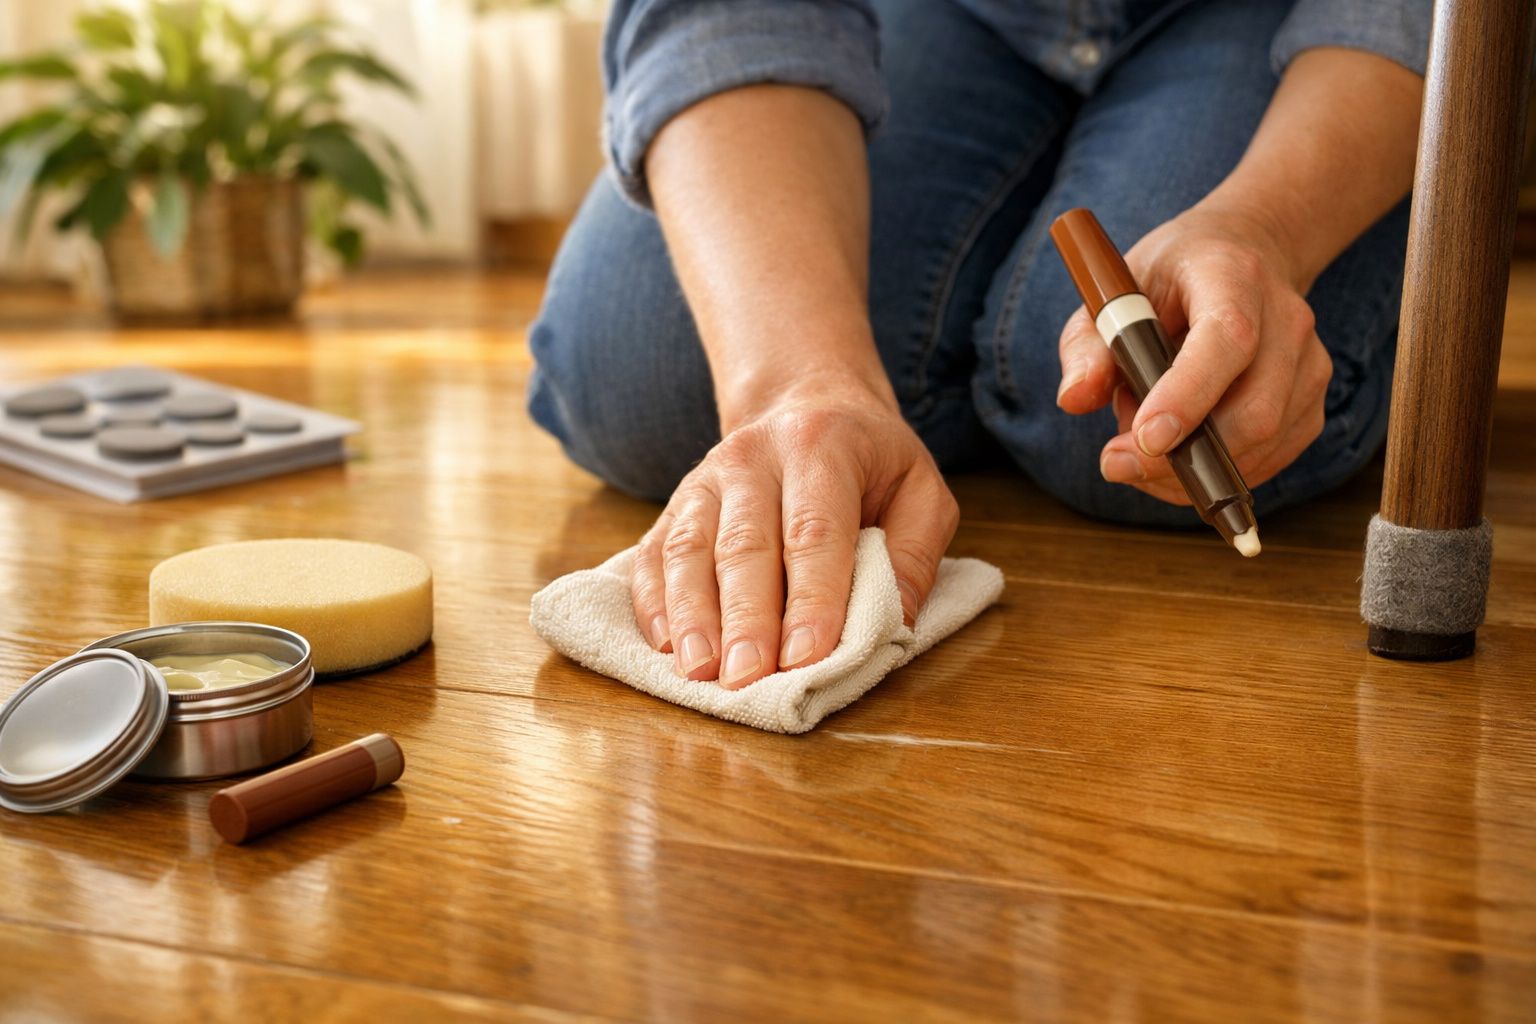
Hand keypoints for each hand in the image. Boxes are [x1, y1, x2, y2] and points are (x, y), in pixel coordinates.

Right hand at [630, 377, 958, 688]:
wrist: (805, 402)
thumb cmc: (870, 464)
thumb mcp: (921, 491)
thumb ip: (914, 556)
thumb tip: (894, 627)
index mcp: (821, 446)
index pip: (814, 531)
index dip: (811, 598)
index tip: (806, 657)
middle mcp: (753, 458)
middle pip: (744, 546)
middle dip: (745, 619)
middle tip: (747, 678)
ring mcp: (705, 480)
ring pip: (689, 550)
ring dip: (692, 616)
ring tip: (699, 671)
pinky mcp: (675, 505)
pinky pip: (653, 555)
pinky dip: (653, 602)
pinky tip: (665, 646)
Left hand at [1054, 202, 1331, 504]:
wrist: (1243, 258)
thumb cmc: (1167, 281)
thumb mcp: (1113, 294)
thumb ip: (1087, 346)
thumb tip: (1074, 400)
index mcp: (1232, 276)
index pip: (1227, 340)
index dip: (1188, 395)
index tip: (1144, 440)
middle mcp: (1286, 318)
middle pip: (1256, 409)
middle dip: (1182, 457)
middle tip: (1115, 462)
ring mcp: (1309, 362)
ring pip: (1264, 443)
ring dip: (1192, 468)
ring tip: (1143, 442)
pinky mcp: (1312, 401)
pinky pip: (1270, 459)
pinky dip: (1216, 473)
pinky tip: (1178, 453)